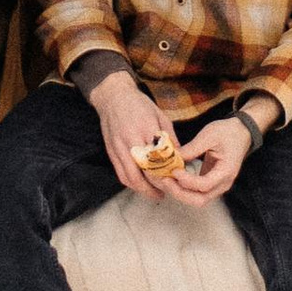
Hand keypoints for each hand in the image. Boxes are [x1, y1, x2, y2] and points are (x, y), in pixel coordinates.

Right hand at [93, 67, 179, 196]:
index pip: (159, 157)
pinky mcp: (111, 152)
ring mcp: (119, 148)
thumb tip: (180, 158)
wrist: (113, 97)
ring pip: (131, 177)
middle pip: (145, 172)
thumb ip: (170, 137)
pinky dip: (131, 184)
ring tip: (156, 194)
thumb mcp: (160, 115)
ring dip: (144, 190)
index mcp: (146, 128)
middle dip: (158, 185)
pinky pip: (121, 174)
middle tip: (169, 191)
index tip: (177, 178)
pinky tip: (141, 186)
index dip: (169, 171)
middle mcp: (131, 140)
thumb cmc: (139, 104)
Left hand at [162, 114, 254, 205]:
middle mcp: (223, 184)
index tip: (174, 170)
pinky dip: (184, 189)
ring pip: (198, 199)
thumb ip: (192, 148)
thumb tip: (173, 157)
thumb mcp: (209, 135)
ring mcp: (218, 186)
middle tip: (165, 181)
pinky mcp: (212, 183)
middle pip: (200, 200)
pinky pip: (197, 193)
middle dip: (180, 193)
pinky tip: (174, 179)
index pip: (204, 185)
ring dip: (180, 193)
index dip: (187, 181)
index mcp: (226, 171)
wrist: (241, 133)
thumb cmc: (228, 132)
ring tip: (166, 180)